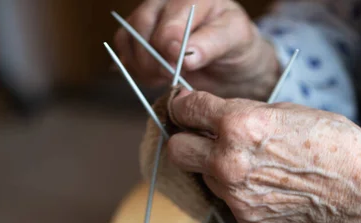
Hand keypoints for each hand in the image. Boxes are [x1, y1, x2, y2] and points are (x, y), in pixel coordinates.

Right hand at [114, 0, 279, 99]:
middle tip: (169, 77)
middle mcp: (167, 2)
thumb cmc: (236, 46)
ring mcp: (150, 18)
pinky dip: (135, 69)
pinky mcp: (139, 38)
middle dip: (153, 57)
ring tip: (164, 78)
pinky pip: (124, 52)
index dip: (169, 43)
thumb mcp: (235, 41)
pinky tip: (155, 78)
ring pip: (128, 38)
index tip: (176, 66)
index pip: (170, 17)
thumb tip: (186, 56)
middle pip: (143, 25)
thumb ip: (212, 44)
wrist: (232, 62)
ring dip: (142, 65)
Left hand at [167, 90, 360, 222]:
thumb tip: (215, 116)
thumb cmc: (331, 142)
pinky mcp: (244, 216)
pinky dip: (232, 188)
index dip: (183, 105)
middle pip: (176, 150)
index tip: (185, 107)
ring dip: (211, 165)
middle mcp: (229, 162)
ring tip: (244, 161)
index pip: (186, 110)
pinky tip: (259, 181)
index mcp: (239, 125)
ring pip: (200, 175)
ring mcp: (234, 194)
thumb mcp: (286, 110)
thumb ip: (243, 113)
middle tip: (200, 135)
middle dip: (185, 139)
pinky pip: (223, 197)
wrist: (359, 191)